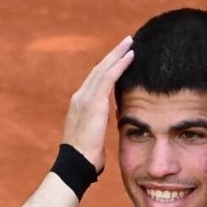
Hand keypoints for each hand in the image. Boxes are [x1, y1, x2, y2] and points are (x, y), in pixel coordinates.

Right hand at [62, 36, 133, 171]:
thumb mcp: (92, 136)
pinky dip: (120, 64)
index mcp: (79, 105)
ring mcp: (85, 98)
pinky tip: (130, 55)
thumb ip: (98, 125)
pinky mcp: (94, 102)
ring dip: (118, 54)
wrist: (76, 164)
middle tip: (126, 42)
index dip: (108, 67)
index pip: (95, 81)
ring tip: (130, 42)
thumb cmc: (86, 157)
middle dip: (112, 54)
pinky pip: (108, 77)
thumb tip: (108, 123)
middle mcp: (80, 97)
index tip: (119, 58)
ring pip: (103, 69)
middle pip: (98, 69)